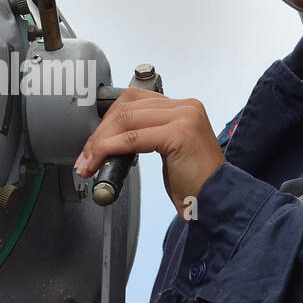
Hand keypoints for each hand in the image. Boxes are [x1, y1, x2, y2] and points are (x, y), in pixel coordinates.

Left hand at [73, 86, 225, 218]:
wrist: (217, 202)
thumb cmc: (194, 182)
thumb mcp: (168, 150)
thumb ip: (147, 134)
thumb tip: (112, 136)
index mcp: (183, 107)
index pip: (134, 100)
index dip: (108, 120)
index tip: (93, 143)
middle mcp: (186, 106)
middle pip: (127, 108)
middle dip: (100, 133)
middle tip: (86, 157)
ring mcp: (184, 117)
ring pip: (126, 121)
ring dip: (100, 143)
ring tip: (89, 163)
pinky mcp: (180, 133)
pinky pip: (132, 138)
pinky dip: (109, 149)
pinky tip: (100, 162)